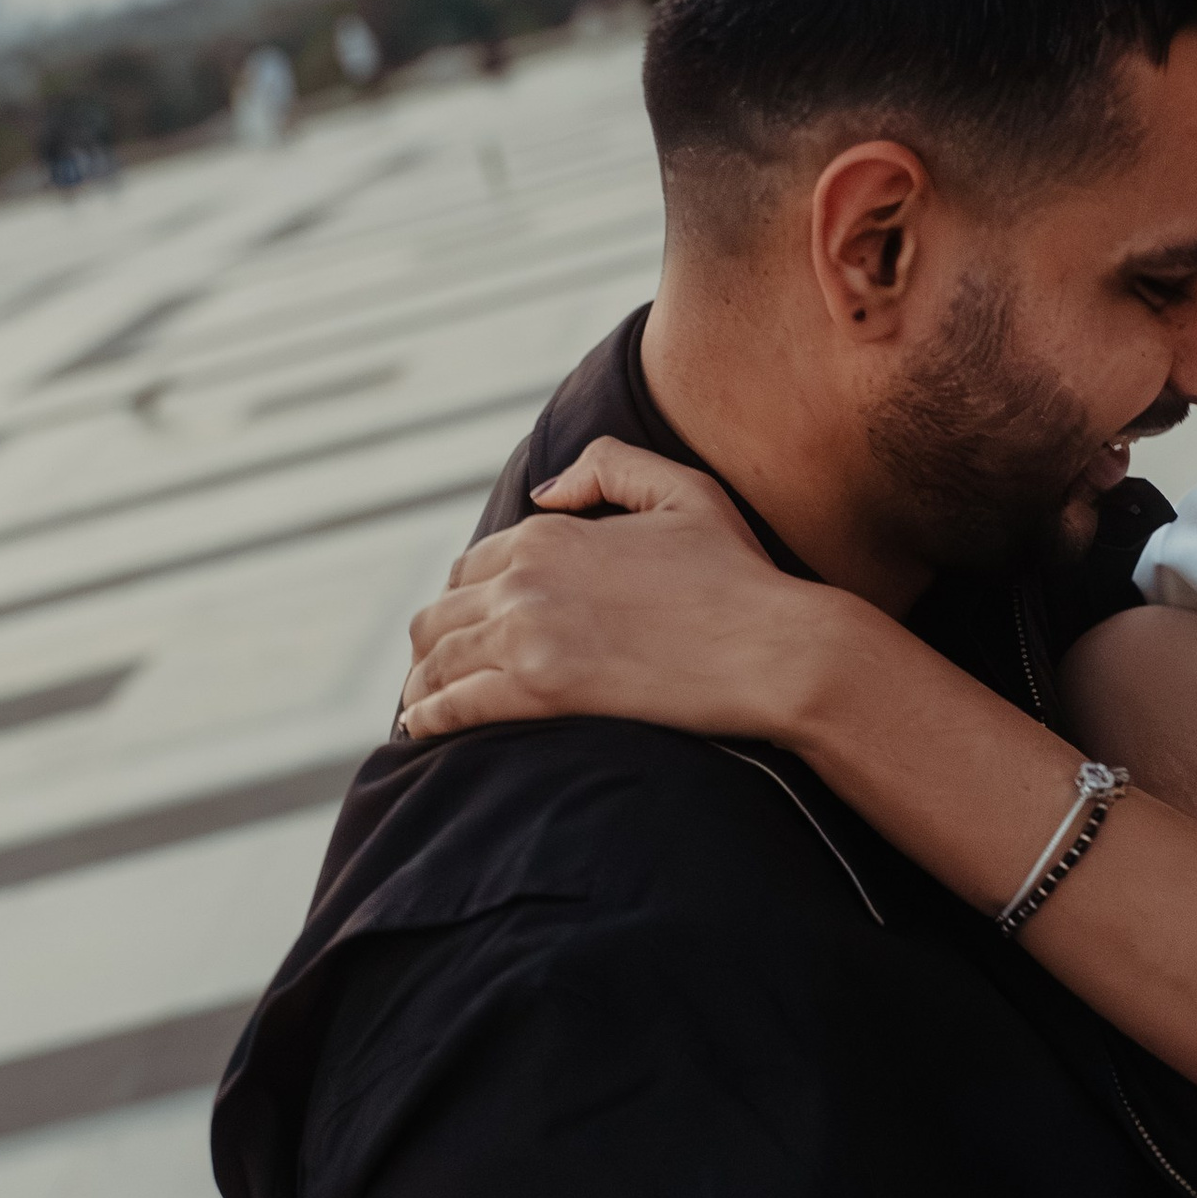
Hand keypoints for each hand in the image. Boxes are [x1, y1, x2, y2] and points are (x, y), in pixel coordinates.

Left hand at [398, 438, 840, 745]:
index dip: (464, 600)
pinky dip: (428, 717)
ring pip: (436, 659)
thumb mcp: (683, 491)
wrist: (773, 650)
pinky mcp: (538, 690)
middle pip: (441, 613)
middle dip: (434, 642)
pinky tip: (422, 729)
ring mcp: (527, 633)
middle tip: (437, 672)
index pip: (471, 568)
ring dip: (422, 682)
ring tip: (423, 705)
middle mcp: (525, 578)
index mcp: (549, 533)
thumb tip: (542, 490)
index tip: (466, 627)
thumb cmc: (741, 576)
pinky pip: (454, 704)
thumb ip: (610, 468)